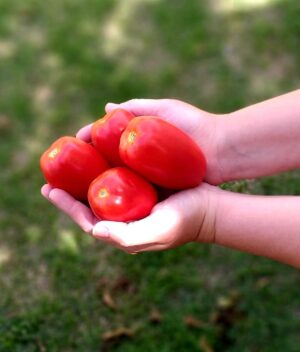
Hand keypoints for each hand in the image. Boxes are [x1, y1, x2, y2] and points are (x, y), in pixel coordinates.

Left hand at [41, 98, 222, 252]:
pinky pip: (117, 178)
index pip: (86, 220)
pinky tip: (98, 154)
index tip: (50, 189)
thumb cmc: (185, 221)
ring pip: (102, 190)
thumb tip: (94, 230)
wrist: (210, 208)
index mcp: (123, 231)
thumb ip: (127, 236)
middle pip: (90, 204)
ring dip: (84, 178)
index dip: (66, 206)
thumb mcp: (157, 231)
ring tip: (70, 163)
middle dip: (69, 192)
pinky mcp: (142, 189)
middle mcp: (124, 218)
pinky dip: (104, 168)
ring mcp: (133, 203)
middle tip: (52, 176)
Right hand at [77, 99, 225, 184]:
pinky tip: (102, 201)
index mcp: (138, 140)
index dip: (88, 142)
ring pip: (116, 181)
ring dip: (96, 185)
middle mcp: (139, 159)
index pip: (105, 142)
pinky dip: (118, 197)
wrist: (223, 149)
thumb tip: (106, 108)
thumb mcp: (165, 109)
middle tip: (65, 172)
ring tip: (76, 189)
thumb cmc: (195, 124)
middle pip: (106, 163)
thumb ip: (137, 106)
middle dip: (84, 168)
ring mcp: (148, 176)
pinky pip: (133, 194)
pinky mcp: (158, 189)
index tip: (71, 144)